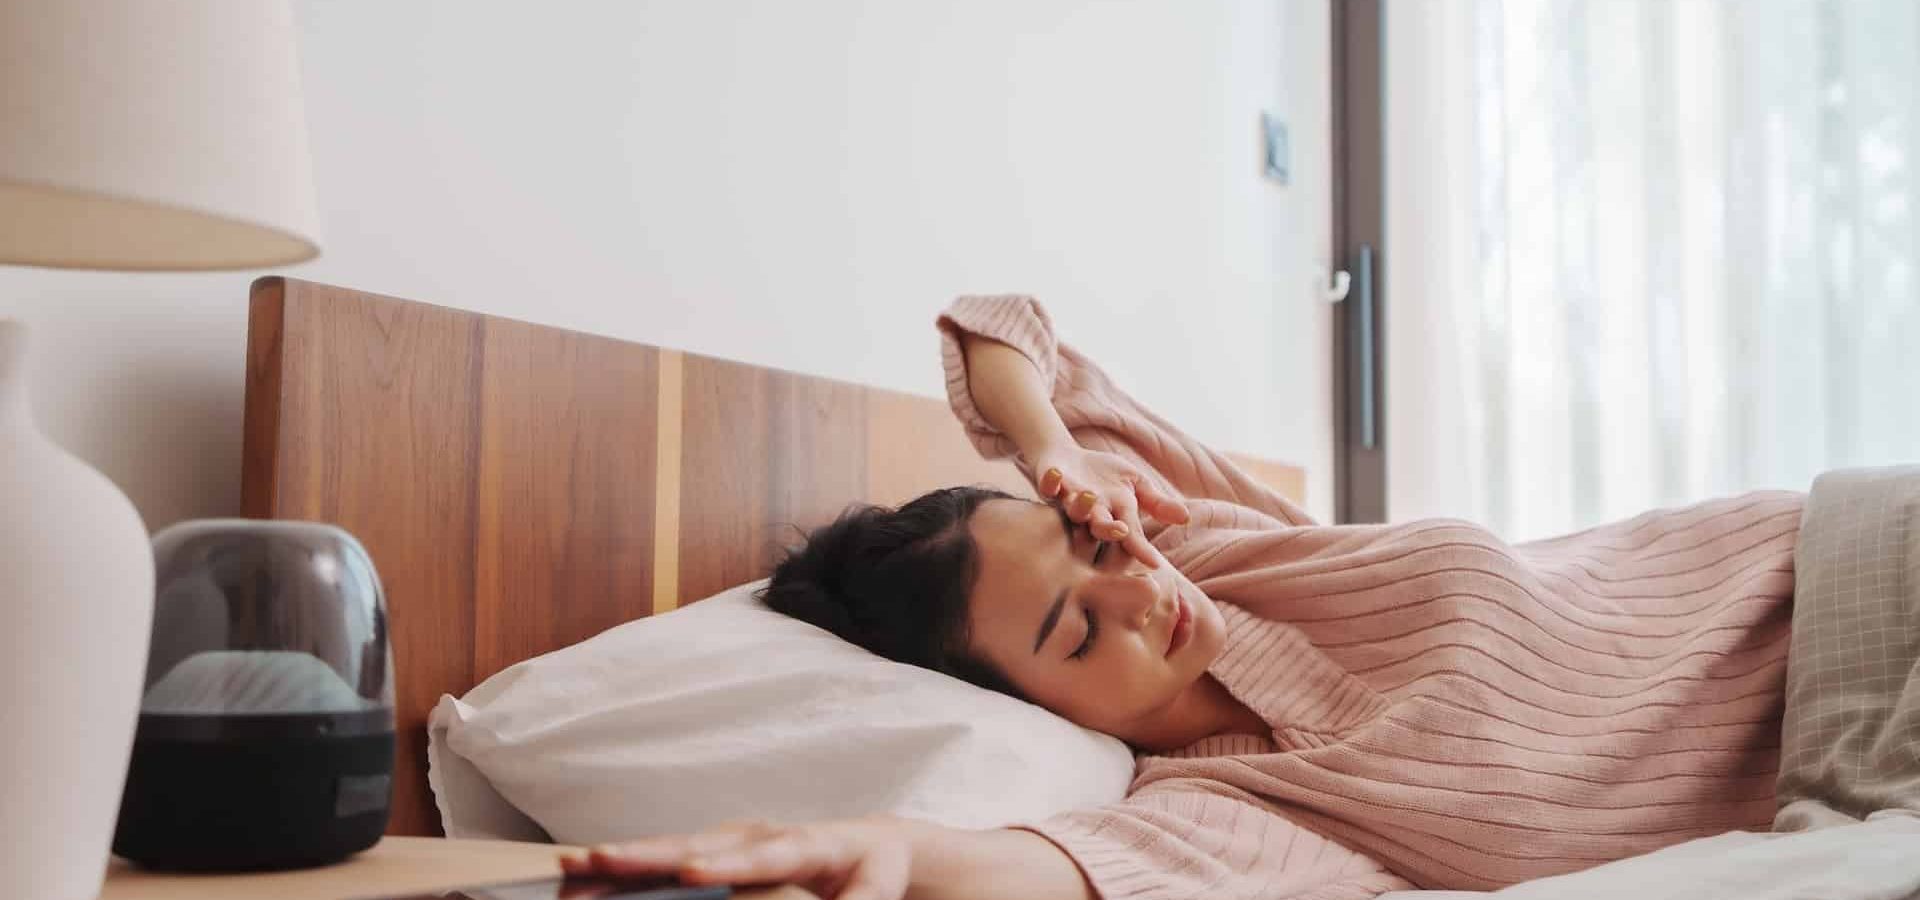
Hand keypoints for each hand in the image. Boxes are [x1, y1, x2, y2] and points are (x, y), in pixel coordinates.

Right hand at [561, 818, 911, 899]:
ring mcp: (730, 840)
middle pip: (697, 844)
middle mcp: (757, 835)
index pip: (763, 855)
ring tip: (571, 870)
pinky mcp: (714, 850)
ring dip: (620, 860)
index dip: (727, 865)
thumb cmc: (871, 870)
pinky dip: (625, 871)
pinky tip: (584, 881)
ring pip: (669, 849)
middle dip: (646, 854)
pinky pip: (665, 861)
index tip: (692, 873)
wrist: (866, 843)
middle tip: (597, 859)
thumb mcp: (876, 887)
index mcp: (803, 843)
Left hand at [1028, 444, 1188, 568]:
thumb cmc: (1104, 475)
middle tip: (1120, 531)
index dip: (1141, 548)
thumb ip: (1156, 502)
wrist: (1067, 458)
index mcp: (1115, 515)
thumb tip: (1185, 517)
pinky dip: (1052, 482)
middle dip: (1109, 529)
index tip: (1155, 563)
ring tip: (1091, 496)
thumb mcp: (1135, 483)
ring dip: (1082, 505)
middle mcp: (1092, 513)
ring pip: (1075, 509)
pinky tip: (1057, 475)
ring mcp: (1070, 500)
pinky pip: (1049, 486)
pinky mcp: (1051, 485)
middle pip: (1100, 527)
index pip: (1131, 535)